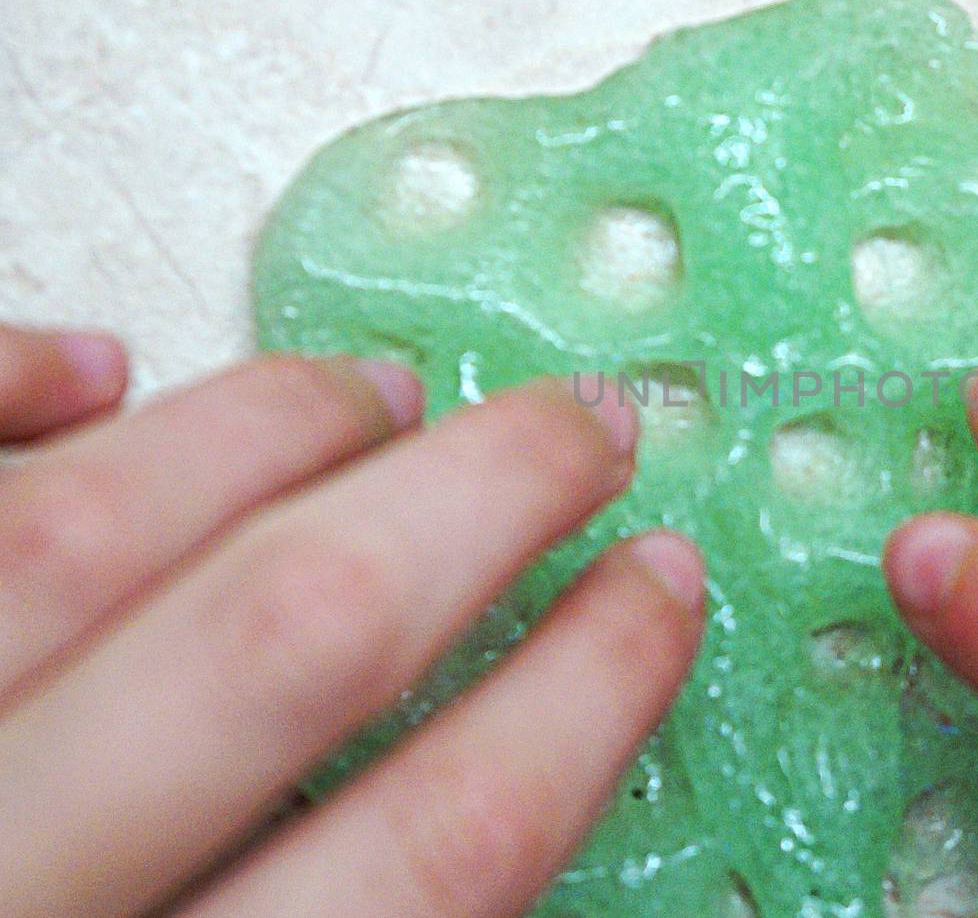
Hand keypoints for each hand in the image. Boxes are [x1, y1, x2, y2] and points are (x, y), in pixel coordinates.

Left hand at [0, 343, 703, 917]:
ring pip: (76, 534)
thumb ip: (360, 906)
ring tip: (368, 391)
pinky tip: (91, 372)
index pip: (429, 848)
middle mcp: (8, 880)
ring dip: (262, 430)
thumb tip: (498, 769)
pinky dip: (6, 391)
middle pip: (286, 638)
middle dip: (476, 501)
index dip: (578, 699)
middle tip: (572, 432)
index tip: (653, 597)